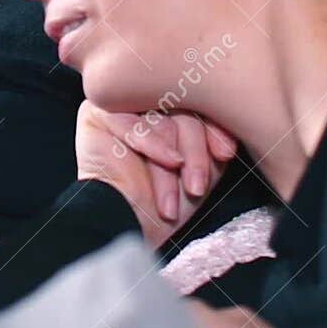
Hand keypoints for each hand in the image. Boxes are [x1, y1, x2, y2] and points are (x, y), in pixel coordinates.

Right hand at [119, 110, 236, 225]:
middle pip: (181, 108)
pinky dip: (153, 144)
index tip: (226, 154)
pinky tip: (168, 163)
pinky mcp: (96, 113)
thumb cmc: (166, 202)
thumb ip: (213, 137)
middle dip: (196, 151)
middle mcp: (144, 100)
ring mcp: (120, 105)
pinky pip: (132, 121)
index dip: (214, 127)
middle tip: (197, 184)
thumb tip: (230, 113)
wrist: (130, 227)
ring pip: (161, 118)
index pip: (197, 102)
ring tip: (183, 190)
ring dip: (176, 158)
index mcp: (169, 107)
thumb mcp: (202, 166)